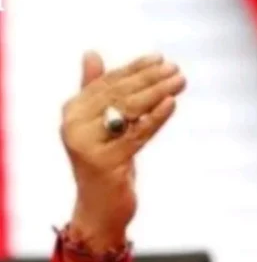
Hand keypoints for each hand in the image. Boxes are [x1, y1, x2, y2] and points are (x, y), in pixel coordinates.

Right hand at [60, 50, 185, 248]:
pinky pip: (137, 134)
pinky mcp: (107, 162)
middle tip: (176, 69)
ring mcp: (89, 145)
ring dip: (158, 93)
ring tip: (180, 81)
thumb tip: (92, 53)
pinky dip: (156, 117)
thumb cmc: (106, 164)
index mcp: (72, 112)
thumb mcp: (100, 126)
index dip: (134, 69)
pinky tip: (172, 104)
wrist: (100, 208)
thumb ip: (95, 91)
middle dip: (150, 79)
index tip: (159, 58)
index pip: (107, 83)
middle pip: (119, 95)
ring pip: (130, 112)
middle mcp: (74, 125)